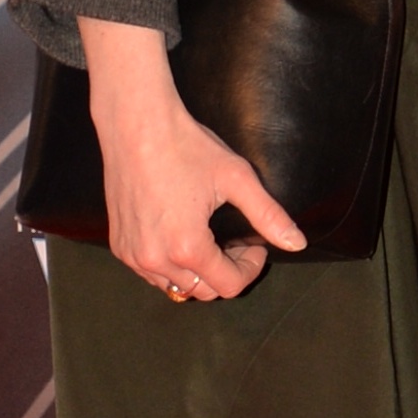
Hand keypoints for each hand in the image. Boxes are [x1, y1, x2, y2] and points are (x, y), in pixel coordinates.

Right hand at [79, 19, 303, 297]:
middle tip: (234, 241)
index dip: (250, 268)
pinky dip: (170, 264)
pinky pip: (151, 272)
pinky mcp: (119, 246)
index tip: (254, 244)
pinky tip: (180, 234)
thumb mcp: (236, 178)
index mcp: (187, 248)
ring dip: (197, 272)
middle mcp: (155, 260)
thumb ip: (268, 215)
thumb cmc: (186, 147)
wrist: (135, 126)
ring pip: (176, 286)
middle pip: (203, 291)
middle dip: (226, 271)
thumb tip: (298, 243)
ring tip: (208, 238)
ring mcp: (133, 255)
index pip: (229, 286)